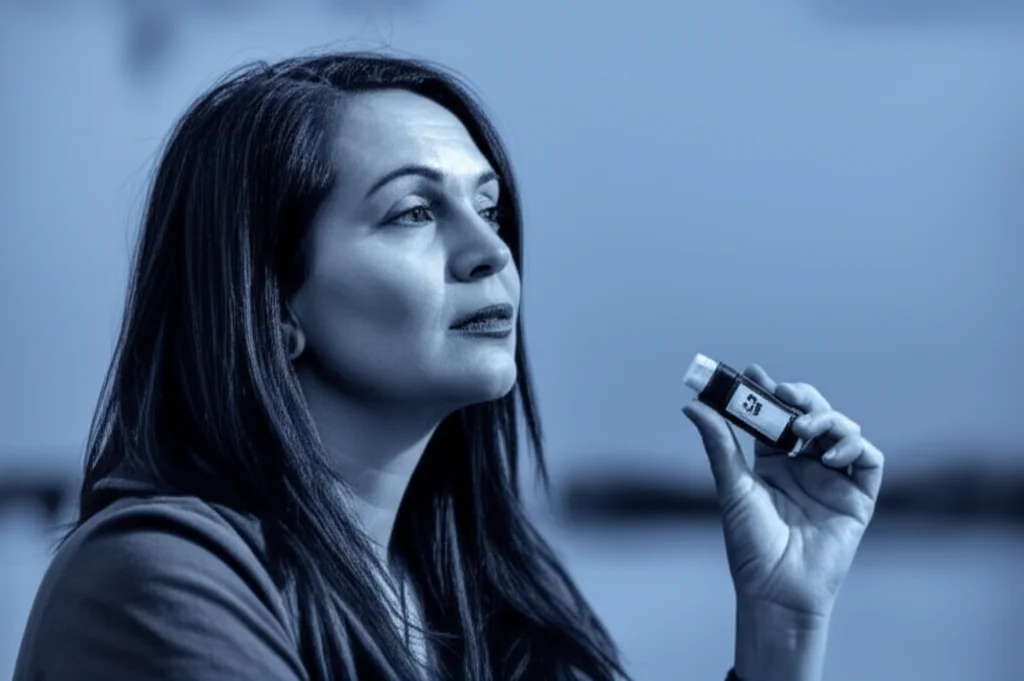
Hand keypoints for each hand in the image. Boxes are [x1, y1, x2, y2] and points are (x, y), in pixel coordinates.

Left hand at [682, 364, 883, 619]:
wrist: (776, 589)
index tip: (753, 373)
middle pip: (812, 416)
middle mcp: (805, 466)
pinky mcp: (858, 499)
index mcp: (774, 462)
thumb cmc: (750, 544)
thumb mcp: (732, 486)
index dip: (767, 393)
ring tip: (805, 429)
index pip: (775, 417)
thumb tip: (692, 405)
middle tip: (784, 393)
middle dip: (802, 398)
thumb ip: (719, 443)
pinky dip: (855, 447)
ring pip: (844, 430)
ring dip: (828, 419)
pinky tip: (830, 455)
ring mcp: (834, 480)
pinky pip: (869, 461)